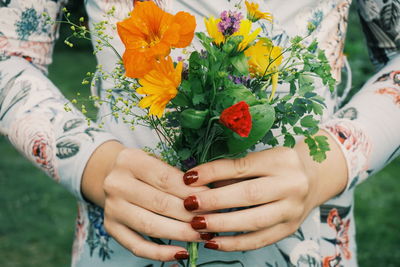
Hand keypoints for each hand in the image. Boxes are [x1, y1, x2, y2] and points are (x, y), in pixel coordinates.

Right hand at [82, 141, 207, 261]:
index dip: (190, 191)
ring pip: (150, 226)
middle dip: (189, 214)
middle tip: (210, 221)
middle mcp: (116, 184)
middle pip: (159, 203)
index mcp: (129, 161)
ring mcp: (112, 208)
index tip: (210, 199)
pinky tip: (181, 253)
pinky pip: (137, 246)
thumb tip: (207, 196)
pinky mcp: (111, 227)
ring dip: (180, 233)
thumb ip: (177, 176)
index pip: (165, 179)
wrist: (110, 174)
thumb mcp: (156, 161)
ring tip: (201, 236)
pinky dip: (160, 253)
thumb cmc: (143, 168)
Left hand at [181, 131, 347, 251]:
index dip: (213, 172)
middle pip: (249, 194)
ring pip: (254, 220)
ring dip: (222, 224)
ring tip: (197, 224)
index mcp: (281, 160)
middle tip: (189, 204)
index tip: (188, 178)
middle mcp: (291, 184)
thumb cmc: (277, 166)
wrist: (312, 179)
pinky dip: (234, 243)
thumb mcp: (260, 159)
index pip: (242, 167)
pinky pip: (260, 239)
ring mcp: (293, 209)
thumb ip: (233, 170)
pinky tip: (214, 242)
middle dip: (215, 200)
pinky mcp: (290, 228)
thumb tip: (197, 182)